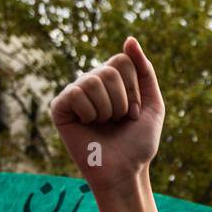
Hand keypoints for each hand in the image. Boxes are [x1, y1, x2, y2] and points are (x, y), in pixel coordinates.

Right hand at [50, 37, 163, 203]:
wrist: (125, 172)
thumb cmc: (138, 143)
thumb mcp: (152, 104)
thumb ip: (144, 70)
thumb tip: (129, 39)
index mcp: (110, 80)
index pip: (123, 61)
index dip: (134, 90)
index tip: (134, 113)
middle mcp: (90, 83)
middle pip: (110, 70)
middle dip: (123, 101)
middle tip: (119, 121)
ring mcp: (74, 94)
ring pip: (94, 81)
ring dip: (108, 109)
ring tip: (105, 125)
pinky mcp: (59, 107)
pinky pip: (76, 94)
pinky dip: (90, 113)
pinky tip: (88, 126)